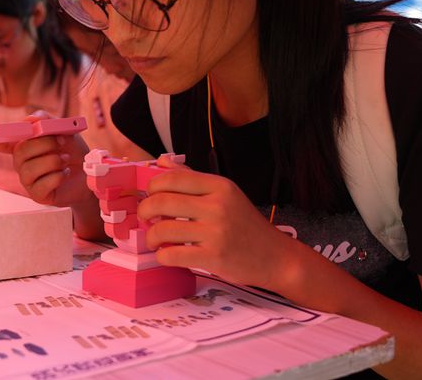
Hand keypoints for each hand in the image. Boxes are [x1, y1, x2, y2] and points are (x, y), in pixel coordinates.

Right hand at [0, 111, 89, 206]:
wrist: (89, 173)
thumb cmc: (73, 151)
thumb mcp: (64, 130)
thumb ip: (47, 121)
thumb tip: (29, 119)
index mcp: (24, 145)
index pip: (3, 143)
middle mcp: (22, 163)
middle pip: (20, 152)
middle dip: (44, 144)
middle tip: (61, 142)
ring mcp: (28, 180)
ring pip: (29, 169)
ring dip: (53, 161)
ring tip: (66, 159)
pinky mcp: (38, 195)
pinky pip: (41, 185)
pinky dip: (58, 176)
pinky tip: (66, 173)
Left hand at [138, 156, 294, 288]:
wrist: (276, 257)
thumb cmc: (246, 225)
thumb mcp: (225, 194)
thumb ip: (193, 178)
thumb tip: (162, 162)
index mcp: (219, 186)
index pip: (173, 178)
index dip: (152, 186)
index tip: (150, 196)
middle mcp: (218, 206)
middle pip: (162, 201)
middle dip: (145, 210)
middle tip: (146, 218)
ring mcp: (216, 232)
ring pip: (163, 229)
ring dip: (151, 236)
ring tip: (154, 239)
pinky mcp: (214, 257)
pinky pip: (173, 255)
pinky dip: (162, 256)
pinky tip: (166, 254)